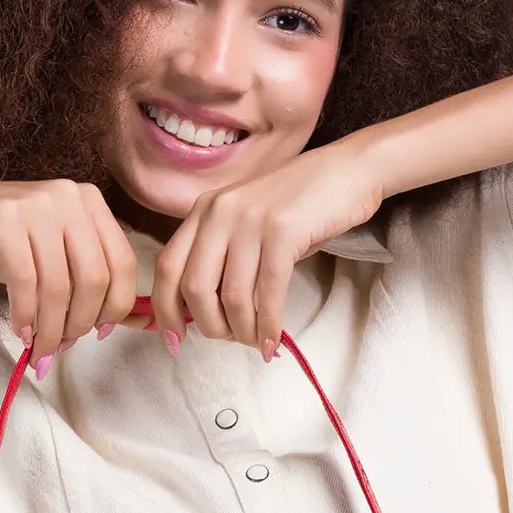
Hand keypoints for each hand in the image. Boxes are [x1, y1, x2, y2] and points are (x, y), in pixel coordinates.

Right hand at [0, 180, 139, 364]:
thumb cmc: (4, 243)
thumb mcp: (56, 256)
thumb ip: (93, 282)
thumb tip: (139, 322)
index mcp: (91, 202)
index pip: (123, 263)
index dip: (116, 306)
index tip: (99, 332)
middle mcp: (69, 196)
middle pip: (94, 277)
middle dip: (80, 323)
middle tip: (62, 344)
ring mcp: (36, 204)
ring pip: (59, 285)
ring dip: (50, 327)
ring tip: (40, 346)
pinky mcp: (3, 219)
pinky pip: (25, 281)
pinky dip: (25, 315)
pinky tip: (21, 329)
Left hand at [149, 137, 384, 358]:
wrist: (348, 171)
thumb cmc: (298, 204)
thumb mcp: (246, 221)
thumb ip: (221, 256)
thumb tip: (206, 312)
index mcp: (203, 210)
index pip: (167, 266)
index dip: (165, 309)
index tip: (175, 338)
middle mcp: (219, 211)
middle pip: (194, 287)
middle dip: (210, 326)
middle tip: (230, 339)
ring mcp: (250, 219)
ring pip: (232, 295)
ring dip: (243, 330)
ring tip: (255, 342)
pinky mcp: (283, 230)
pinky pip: (268, 291)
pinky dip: (268, 324)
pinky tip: (273, 339)